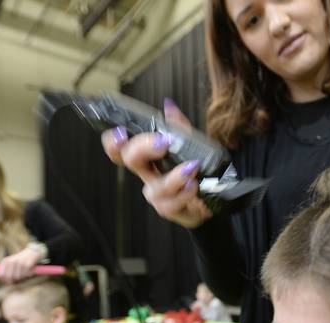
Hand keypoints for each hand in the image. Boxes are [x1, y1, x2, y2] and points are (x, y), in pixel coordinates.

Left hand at [0, 247, 41, 283]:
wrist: (31, 252)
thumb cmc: (20, 260)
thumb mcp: (11, 262)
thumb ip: (5, 270)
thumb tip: (5, 281)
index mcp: (5, 261)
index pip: (0, 274)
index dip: (4, 280)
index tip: (9, 282)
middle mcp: (11, 261)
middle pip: (9, 277)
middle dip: (13, 280)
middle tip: (17, 280)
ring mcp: (18, 263)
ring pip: (17, 277)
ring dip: (22, 277)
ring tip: (24, 273)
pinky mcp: (26, 265)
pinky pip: (25, 275)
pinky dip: (28, 274)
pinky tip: (29, 270)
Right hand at [100, 98, 212, 228]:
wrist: (216, 197)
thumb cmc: (196, 169)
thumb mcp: (192, 143)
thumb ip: (180, 127)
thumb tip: (169, 106)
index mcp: (147, 158)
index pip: (121, 149)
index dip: (113, 142)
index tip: (121, 131)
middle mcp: (148, 175)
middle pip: (131, 161)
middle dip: (142, 148)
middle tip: (162, 142)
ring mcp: (158, 194)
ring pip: (155, 188)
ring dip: (174, 177)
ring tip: (191, 168)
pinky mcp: (171, 209)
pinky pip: (171, 204)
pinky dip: (183, 194)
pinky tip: (193, 185)